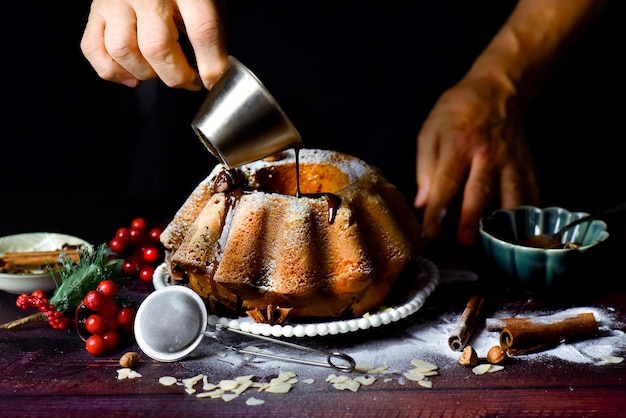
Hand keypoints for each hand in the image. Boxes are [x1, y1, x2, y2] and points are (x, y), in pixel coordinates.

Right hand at [80, 0, 226, 89]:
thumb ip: (211, 29)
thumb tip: (214, 72)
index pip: (202, 30)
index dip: (210, 64)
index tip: (213, 81)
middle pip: (156, 47)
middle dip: (175, 76)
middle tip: (187, 79)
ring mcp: (118, 0)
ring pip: (122, 49)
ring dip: (144, 72)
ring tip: (158, 71)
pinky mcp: (97, 9)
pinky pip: (93, 48)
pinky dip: (111, 70)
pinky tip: (131, 75)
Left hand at [414, 74, 538, 245]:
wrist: (498, 89)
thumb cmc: (456, 112)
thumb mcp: (430, 131)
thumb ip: (425, 167)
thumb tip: (422, 203)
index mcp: (457, 145)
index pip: (445, 183)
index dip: (437, 210)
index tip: (430, 233)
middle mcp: (485, 155)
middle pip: (479, 192)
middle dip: (471, 219)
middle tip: (464, 243)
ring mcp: (510, 161)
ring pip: (510, 196)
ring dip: (503, 223)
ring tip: (497, 245)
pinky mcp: (526, 165)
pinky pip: (530, 193)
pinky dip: (527, 215)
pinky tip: (522, 234)